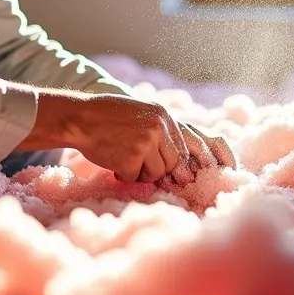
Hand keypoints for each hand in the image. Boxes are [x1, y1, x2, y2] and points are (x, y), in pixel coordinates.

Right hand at [18, 92, 232, 183]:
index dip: (199, 162)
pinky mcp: (133, 157)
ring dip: (140, 172)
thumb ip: (162, 134)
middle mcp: (160, 127)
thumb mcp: (141, 116)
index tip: (214, 173)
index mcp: (164, 116)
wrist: (79, 117)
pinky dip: (123, 175)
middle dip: (160, 171)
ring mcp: (147, 141)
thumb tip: (183, 166)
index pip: (189, 144)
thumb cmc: (108, 119)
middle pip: (174, 164)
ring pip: (156, 174)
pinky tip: (112, 159)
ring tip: (122, 155)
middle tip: (139, 163)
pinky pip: (135, 179)